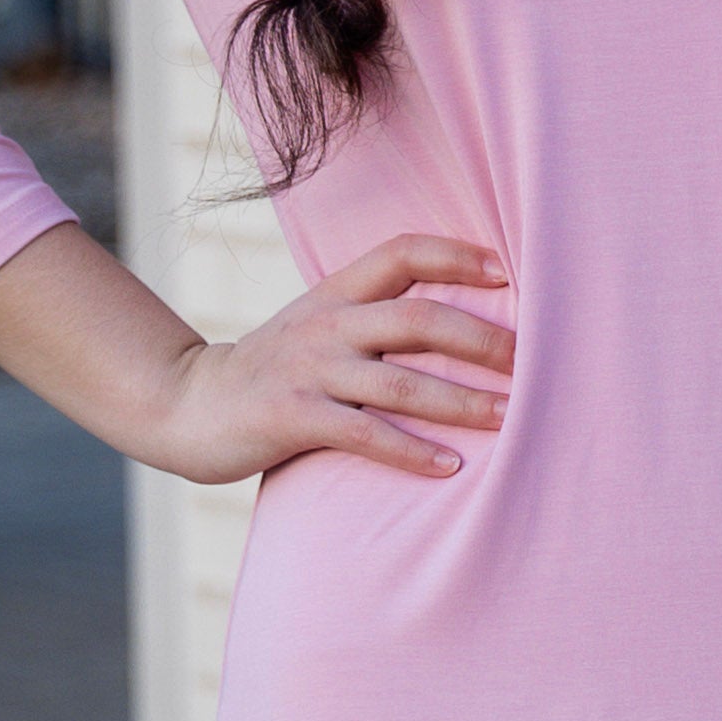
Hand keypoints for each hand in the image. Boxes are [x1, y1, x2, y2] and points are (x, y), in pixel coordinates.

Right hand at [140, 233, 512, 484]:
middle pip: (419, 319)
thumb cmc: (271, 370)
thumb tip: (454, 321)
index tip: (507, 272)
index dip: (456, 256)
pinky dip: (412, 451)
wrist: (187, 404)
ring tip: (511, 416)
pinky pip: (365, 434)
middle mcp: (327, 324)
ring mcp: (309, 370)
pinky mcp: (292, 417)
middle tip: (534, 363)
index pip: (402, 253)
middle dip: (483, 340)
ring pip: (401, 382)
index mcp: (335, 293)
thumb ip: (372, 316)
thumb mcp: (317, 325)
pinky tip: (451, 467)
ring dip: (462, 401)